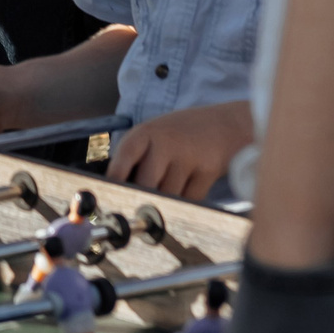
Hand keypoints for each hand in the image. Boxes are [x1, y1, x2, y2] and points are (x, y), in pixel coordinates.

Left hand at [105, 101, 253, 202]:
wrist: (223, 125)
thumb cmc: (179, 135)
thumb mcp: (153, 135)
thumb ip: (136, 158)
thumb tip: (117, 192)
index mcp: (145, 133)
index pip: (125, 155)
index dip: (116, 177)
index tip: (110, 194)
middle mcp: (165, 142)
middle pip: (146, 184)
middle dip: (142, 198)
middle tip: (138, 207)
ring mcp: (188, 156)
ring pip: (168, 196)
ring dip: (165, 201)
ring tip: (169, 188)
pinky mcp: (207, 171)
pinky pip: (189, 200)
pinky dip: (185, 202)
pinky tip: (187, 187)